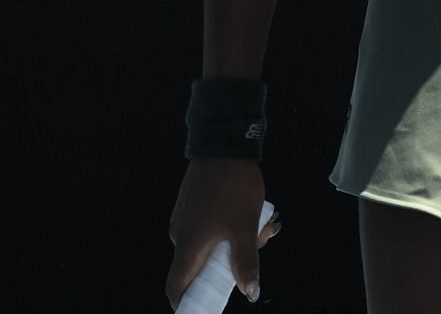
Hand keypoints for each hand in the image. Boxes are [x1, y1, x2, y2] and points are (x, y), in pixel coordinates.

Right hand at [167, 159, 280, 307]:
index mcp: (189, 246)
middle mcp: (180, 235)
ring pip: (211, 244)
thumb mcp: (245, 227)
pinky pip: (210, 228)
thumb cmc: (233, 187)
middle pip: (202, 266)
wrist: (223, 143)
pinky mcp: (192, 206)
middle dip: (233, 263)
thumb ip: (246, 262)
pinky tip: (253, 214)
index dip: (188, 303)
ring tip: (264, 223)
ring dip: (237, 242)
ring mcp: (185, 219)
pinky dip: (230, 228)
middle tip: (261, 242)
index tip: (206, 307)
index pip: (177, 287)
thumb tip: (250, 293)